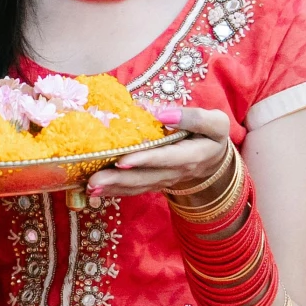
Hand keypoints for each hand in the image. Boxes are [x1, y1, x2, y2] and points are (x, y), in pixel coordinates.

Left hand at [86, 106, 232, 203]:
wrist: (213, 160)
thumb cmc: (211, 135)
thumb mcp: (215, 122)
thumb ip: (194, 117)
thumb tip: (162, 113)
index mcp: (192, 156)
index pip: (166, 158)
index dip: (145, 160)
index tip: (123, 160)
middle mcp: (175, 172)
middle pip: (146, 178)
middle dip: (119, 180)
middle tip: (94, 180)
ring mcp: (163, 181)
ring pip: (137, 186)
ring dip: (112, 188)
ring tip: (89, 187)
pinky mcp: (153, 183)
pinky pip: (134, 189)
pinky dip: (114, 191)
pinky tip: (94, 191)